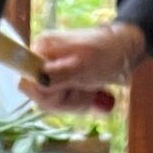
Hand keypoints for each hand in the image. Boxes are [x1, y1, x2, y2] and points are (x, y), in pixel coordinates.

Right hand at [21, 23, 145, 114]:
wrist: (125, 50)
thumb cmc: (106, 54)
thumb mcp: (83, 66)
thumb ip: (58, 75)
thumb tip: (38, 81)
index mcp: (41, 50)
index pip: (28, 84)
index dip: (46, 94)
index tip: (66, 89)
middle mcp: (42, 61)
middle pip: (40, 97)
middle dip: (65, 100)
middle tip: (84, 89)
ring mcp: (53, 72)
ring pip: (53, 103)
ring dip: (75, 102)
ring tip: (90, 90)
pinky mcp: (63, 81)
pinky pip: (64, 102)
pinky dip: (78, 102)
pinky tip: (90, 93)